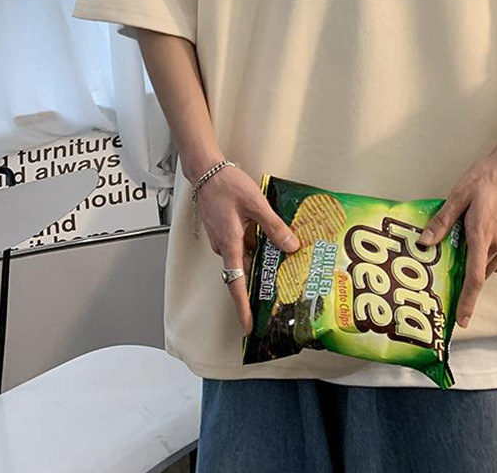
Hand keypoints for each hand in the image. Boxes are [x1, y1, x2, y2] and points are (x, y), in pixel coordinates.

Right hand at [195, 165, 299, 333]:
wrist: (206, 170)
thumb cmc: (227, 185)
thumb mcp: (256, 204)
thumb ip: (274, 226)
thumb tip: (291, 246)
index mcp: (229, 244)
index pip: (236, 284)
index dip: (242, 307)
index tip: (248, 327)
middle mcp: (224, 246)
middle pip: (242, 272)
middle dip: (258, 285)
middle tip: (277, 295)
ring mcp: (222, 238)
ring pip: (244, 256)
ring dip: (260, 261)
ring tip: (282, 263)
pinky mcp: (224, 230)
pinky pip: (241, 245)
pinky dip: (255, 246)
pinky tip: (270, 240)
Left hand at [419, 135, 496, 328]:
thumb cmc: (490, 175)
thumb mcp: (460, 193)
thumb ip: (443, 220)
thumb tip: (425, 242)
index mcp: (482, 234)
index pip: (475, 277)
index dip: (467, 301)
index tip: (461, 320)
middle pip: (480, 273)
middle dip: (466, 283)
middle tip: (448, 283)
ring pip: (490, 265)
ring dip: (476, 267)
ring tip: (460, 256)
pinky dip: (487, 257)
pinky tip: (478, 243)